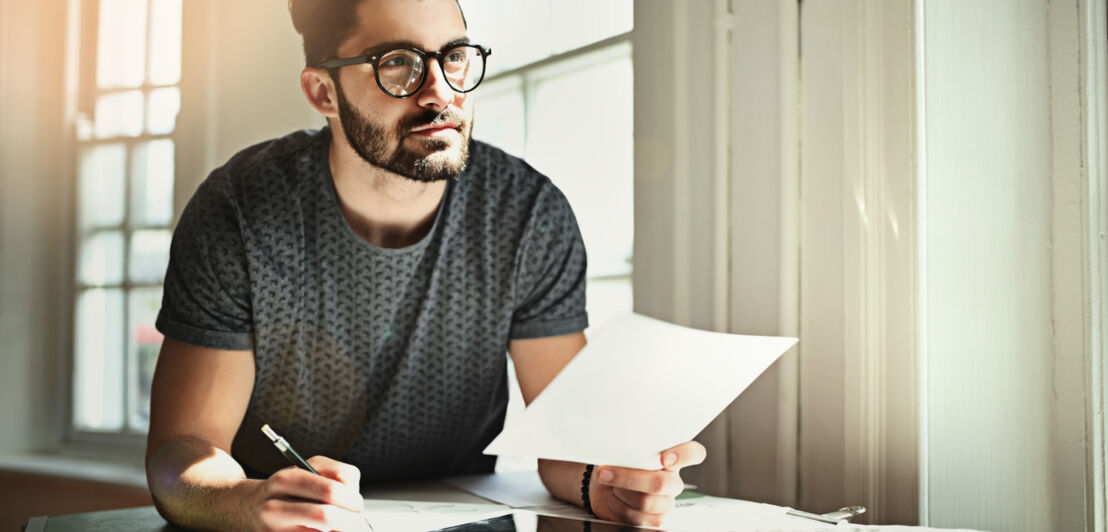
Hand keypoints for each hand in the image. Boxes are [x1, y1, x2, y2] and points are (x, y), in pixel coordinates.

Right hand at [243, 455, 368, 530]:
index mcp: (285, 481)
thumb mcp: (309, 468)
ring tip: (340, 526)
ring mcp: (272, 531)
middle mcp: (274, 507)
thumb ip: (337, 475)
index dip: (351, 500)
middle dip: (350, 520)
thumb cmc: (286, 489)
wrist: (248, 508)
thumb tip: (354, 498)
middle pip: (326, 517)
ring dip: (340, 531)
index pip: (330, 490)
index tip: (357, 503)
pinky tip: (324, 531)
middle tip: (355, 519)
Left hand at [589, 441, 706, 526]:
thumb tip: (625, 447)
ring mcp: (665, 500)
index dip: (684, 456)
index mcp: (670, 456)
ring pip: (646, 502)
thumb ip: (631, 446)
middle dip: (629, 479)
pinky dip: (619, 507)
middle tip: (606, 473)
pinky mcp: (655, 518)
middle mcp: (672, 479)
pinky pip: (640, 518)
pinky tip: (614, 498)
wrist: (602, 482)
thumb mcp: (621, 448)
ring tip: (610, 485)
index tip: (664, 458)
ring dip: (621, 492)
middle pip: (661, 483)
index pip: (694, 453)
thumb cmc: (615, 461)